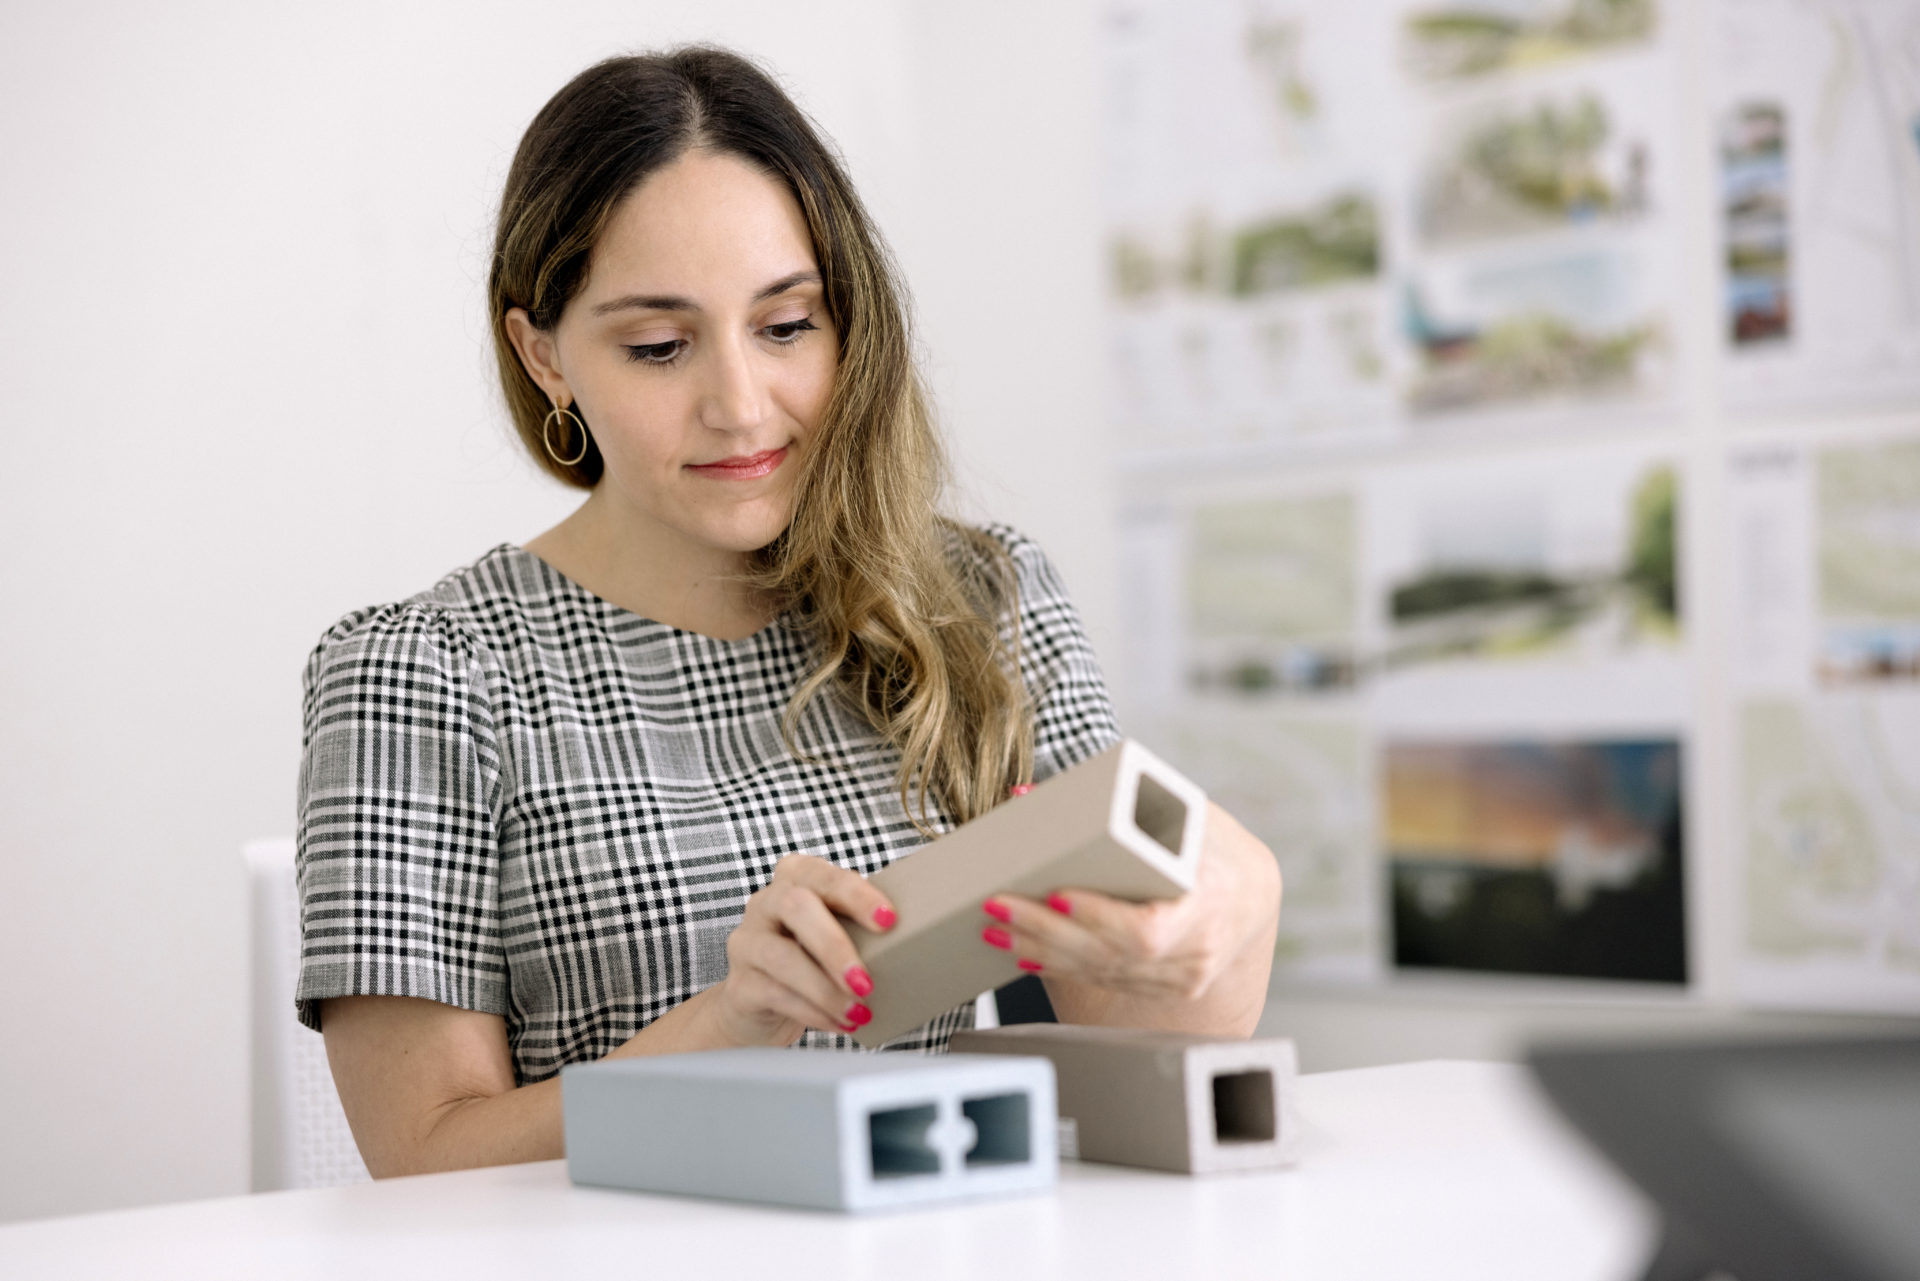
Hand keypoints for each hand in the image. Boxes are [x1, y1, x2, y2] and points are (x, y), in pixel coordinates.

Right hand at [704, 854, 896, 1045]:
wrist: (759, 1004)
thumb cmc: (811, 958)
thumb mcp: (835, 932)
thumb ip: (861, 927)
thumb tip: (922, 939)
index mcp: (795, 879)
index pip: (824, 875)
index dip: (856, 895)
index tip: (889, 920)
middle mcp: (765, 903)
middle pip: (796, 907)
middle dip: (836, 944)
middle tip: (866, 980)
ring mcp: (747, 942)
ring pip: (782, 957)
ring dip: (826, 989)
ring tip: (859, 1010)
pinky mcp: (739, 984)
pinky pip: (775, 994)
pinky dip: (813, 1012)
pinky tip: (840, 1023)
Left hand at [979, 802, 1279, 1002]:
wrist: (1247, 899)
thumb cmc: (1206, 846)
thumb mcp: (1178, 815)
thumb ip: (1116, 804)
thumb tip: (1028, 793)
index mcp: (1211, 901)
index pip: (1150, 928)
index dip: (1101, 917)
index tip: (1057, 894)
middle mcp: (1199, 951)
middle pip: (1112, 953)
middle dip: (1048, 930)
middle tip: (999, 906)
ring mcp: (1182, 978)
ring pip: (1102, 972)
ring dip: (1043, 951)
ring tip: (997, 929)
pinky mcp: (1163, 989)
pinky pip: (1105, 981)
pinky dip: (1061, 966)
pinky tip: (1025, 953)